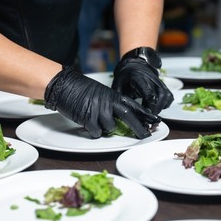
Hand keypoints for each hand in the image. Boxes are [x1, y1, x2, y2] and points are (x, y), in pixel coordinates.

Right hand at [44, 66, 160, 138]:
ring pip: (110, 128)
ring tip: (96, 121)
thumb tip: (120, 118)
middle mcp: (108, 102)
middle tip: (144, 135)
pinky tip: (88, 124)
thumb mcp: (101, 93)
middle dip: (138, 128)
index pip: (134, 105)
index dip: (146, 115)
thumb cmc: (81, 89)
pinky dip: (94, 131)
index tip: (155, 121)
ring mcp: (98, 110)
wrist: (64, 85)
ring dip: (106, 128)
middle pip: (129, 117)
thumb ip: (112, 103)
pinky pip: (97, 132)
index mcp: (113, 95)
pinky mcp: (88, 119)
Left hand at [112, 56, 173, 114]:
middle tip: (148, 118)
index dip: (149, 99)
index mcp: (137, 77)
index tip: (148, 109)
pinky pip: (169, 96)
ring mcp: (158, 82)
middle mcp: (151, 79)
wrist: (134, 65)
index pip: (146, 89)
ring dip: (161, 107)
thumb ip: (119, 97)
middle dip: (155, 109)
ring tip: (152, 114)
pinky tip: (156, 108)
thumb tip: (119, 110)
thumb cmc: (125, 76)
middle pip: (160, 95)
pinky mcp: (163, 85)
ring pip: (166, 96)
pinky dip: (165, 104)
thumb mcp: (118, 84)